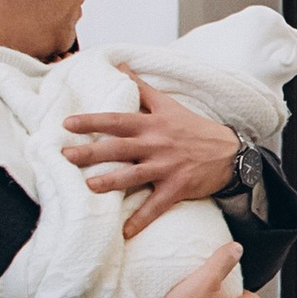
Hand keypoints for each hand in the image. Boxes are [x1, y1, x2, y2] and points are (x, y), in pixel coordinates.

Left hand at [64, 85, 240, 237]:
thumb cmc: (194, 127)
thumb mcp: (169, 104)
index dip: (92, 121)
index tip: (67, 123)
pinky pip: (157, 206)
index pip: (117, 120)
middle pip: (120, 148)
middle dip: (92, 152)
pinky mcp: (178, 187)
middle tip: (66, 156)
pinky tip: (124, 232)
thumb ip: (142, 88)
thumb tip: (121, 65)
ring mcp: (167, 167)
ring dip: (111, 182)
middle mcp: (157, 144)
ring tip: (89, 187)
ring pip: (134, 175)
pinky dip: (141, 220)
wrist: (230, 152)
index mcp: (152, 124)